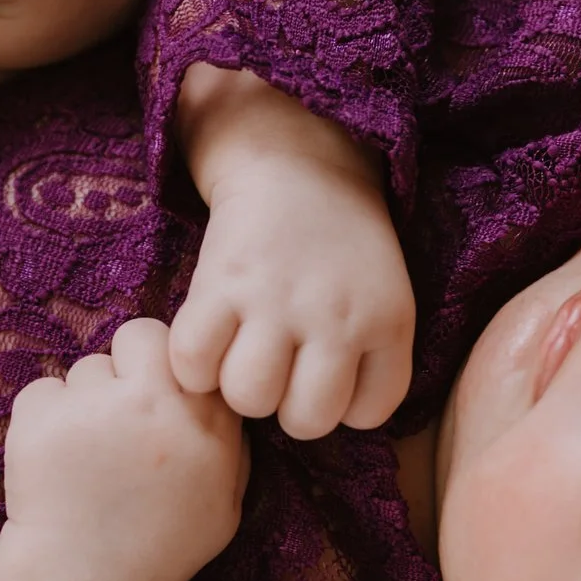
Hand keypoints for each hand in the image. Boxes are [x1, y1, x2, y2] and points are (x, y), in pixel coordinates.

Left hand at [0, 318, 248, 580]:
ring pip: (88, 368)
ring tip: (88, 453)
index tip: (163, 398)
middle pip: (141, 335)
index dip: (176, 370)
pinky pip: (43, 390)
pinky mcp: (40, 417)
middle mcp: (154, 407)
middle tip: (121, 408)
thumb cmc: (158, 546)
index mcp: (206, 427)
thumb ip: (229, 439)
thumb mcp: (224, 503)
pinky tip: (56, 458)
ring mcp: (94, 408)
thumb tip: (218, 386)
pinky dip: (44, 417)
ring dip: (86, 399)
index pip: (196, 351)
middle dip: (130, 362)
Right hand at [167, 67, 414, 438]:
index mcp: (388, 320)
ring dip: (237, 388)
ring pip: (249, 397)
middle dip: (286, 405)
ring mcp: (277, 301)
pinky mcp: (221, 284)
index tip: (326, 370)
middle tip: (278, 368)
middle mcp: (337, 316)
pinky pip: (195, 363)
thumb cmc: (341, 242)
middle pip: (305, 420)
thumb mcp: (386, 292)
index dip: (342, 402)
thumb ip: (370, 354)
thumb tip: (325, 418)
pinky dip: (192, 364)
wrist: (295, 161)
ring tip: (239, 355)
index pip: (369, 413)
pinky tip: (205, 340)